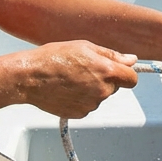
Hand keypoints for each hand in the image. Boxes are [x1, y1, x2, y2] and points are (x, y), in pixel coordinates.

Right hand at [16, 41, 138, 117]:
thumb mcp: (85, 46)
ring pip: (100, 96)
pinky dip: (81, 99)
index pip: (131, 79)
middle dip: (105, 79)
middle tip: (84, 69)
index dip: (126, 73)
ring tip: (71, 78)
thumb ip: (111, 55)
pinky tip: (66, 89)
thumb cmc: (54, 57)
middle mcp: (102, 90)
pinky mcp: (79, 114)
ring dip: (92, 89)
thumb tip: (131, 60)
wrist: (30, 77)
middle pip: (114, 87)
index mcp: (106, 71)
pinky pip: (87, 105)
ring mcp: (91, 104)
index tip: (118, 71)